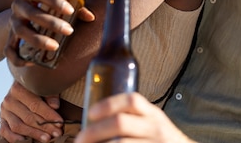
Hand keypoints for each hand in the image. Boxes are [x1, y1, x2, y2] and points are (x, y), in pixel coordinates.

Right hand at [0, 81, 63, 142]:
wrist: (21, 86)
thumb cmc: (36, 86)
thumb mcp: (44, 86)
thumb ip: (50, 94)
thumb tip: (55, 106)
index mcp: (19, 88)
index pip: (35, 105)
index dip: (49, 115)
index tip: (60, 122)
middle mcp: (9, 100)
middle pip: (28, 117)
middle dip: (45, 127)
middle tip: (57, 133)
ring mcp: (4, 111)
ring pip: (18, 126)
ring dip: (34, 134)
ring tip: (47, 138)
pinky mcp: (2, 120)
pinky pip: (5, 132)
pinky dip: (14, 138)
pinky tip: (26, 141)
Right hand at [4, 0, 93, 65]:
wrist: (17, 16)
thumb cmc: (45, 7)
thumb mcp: (57, 3)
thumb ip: (75, 7)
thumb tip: (91, 17)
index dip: (54, 1)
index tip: (71, 11)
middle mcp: (18, 6)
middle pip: (31, 13)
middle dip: (51, 23)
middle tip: (70, 31)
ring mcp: (11, 22)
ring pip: (20, 31)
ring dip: (38, 39)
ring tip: (55, 46)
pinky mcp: (7, 39)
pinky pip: (8, 51)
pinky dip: (17, 58)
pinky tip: (32, 63)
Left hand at [75, 93, 194, 142]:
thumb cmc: (161, 140)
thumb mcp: (153, 124)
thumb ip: (133, 118)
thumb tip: (94, 119)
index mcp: (153, 114)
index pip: (132, 101)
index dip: (109, 104)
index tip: (90, 112)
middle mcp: (155, 128)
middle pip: (120, 123)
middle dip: (94, 131)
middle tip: (79, 138)